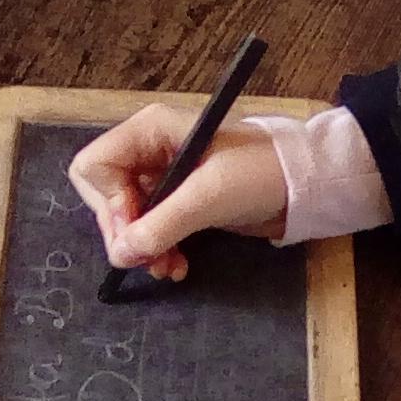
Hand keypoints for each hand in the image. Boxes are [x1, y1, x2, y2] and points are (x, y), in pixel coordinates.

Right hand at [68, 104, 288, 281]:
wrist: (304, 185)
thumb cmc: (260, 172)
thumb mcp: (209, 196)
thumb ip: (162, 224)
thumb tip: (121, 254)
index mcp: (149, 131)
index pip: (96, 167)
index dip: (108, 204)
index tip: (135, 231)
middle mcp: (149, 151)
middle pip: (106, 196)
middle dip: (125, 232)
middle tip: (148, 261)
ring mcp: (163, 177)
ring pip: (127, 218)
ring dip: (142, 247)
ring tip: (167, 269)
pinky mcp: (179, 201)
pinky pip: (151, 228)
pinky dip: (158, 249)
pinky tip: (176, 266)